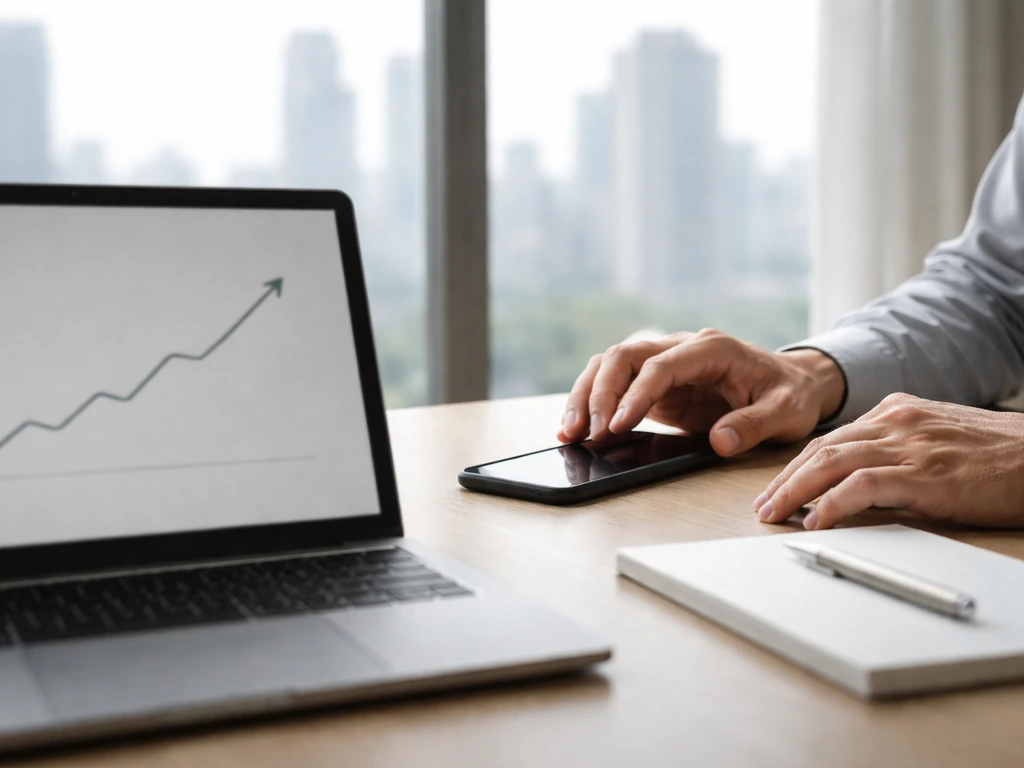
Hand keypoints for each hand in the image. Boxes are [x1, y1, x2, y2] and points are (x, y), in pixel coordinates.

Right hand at [557, 329, 845, 456]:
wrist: (793, 384)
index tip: (619, 425)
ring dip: (586, 396)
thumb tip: (719, 441)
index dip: (635, 394)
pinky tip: (579, 429)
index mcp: (711, 349)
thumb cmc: (789, 395)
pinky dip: (593, 403)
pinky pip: (614, 385)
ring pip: (610, 366)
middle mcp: (681, 348)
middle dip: (599, 393)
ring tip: (569, 434)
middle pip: (623, 356)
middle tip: (588, 433)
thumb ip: (754, 425)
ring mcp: (664, 363)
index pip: (660, 365)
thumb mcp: (786, 412)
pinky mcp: (655, 384)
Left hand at [755, 394, 1023, 528]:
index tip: (778, 488)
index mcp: (897, 412)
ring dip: (794, 491)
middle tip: (762, 505)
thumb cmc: (1001, 456)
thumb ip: (900, 449)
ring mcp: (909, 445)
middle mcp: (896, 422)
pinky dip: (832, 504)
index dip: (798, 466)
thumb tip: (861, 479)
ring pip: (831, 463)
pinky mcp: (925, 474)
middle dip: (785, 479)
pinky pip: (863, 486)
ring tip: (773, 514)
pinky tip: (815, 520)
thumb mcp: (940, 440)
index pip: (831, 439)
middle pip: (821, 449)